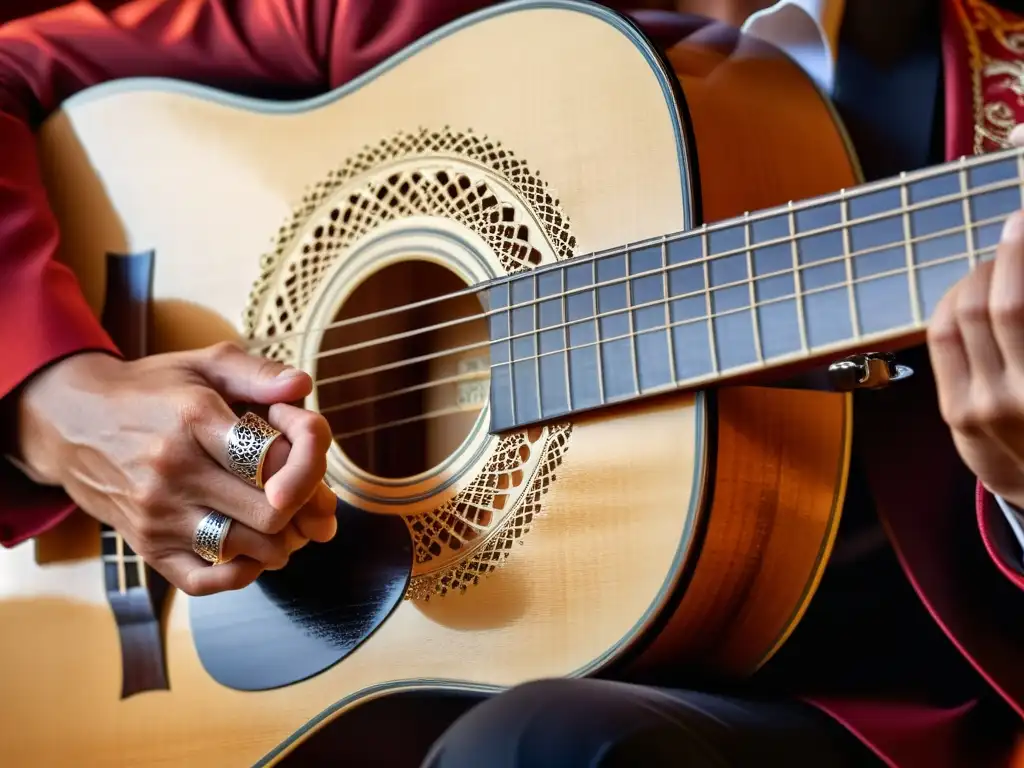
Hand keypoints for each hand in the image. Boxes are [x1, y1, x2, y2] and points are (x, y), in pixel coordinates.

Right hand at [16, 342, 336, 595]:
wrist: (72, 421)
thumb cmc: (151, 391)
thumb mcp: (203, 365)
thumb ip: (259, 373)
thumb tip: (302, 386)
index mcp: (194, 419)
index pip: (275, 460)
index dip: (310, 460)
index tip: (308, 452)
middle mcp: (174, 472)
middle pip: (272, 512)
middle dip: (303, 503)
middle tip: (304, 489)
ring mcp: (158, 515)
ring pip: (249, 550)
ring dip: (282, 538)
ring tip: (281, 513)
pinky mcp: (147, 547)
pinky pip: (207, 581)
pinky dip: (243, 572)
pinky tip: (251, 546)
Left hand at [928, 125, 1023, 507]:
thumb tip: (1016, 268)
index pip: (1016, 309)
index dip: (1018, 254)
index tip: (1022, 221)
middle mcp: (1018, 398)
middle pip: (993, 303)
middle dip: (1008, 255)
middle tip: (1020, 231)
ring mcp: (981, 407)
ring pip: (960, 313)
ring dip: (980, 273)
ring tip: (1002, 259)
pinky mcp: (954, 412)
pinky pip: (941, 336)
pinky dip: (955, 298)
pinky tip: (975, 286)